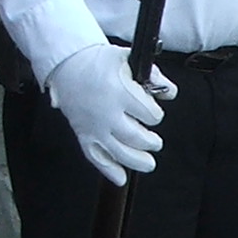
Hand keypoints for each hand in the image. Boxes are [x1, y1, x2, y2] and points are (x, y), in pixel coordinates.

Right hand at [45, 43, 165, 184]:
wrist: (68, 65)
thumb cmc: (98, 62)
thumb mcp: (128, 59)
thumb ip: (154, 76)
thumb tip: (169, 92)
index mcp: (119, 91)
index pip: (149, 114)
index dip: (155, 115)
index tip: (153, 113)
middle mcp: (106, 113)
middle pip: (136, 137)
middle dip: (151, 142)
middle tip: (155, 142)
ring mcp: (94, 127)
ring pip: (119, 152)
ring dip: (138, 160)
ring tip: (149, 162)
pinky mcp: (83, 135)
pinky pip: (96, 158)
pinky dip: (109, 170)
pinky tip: (121, 178)